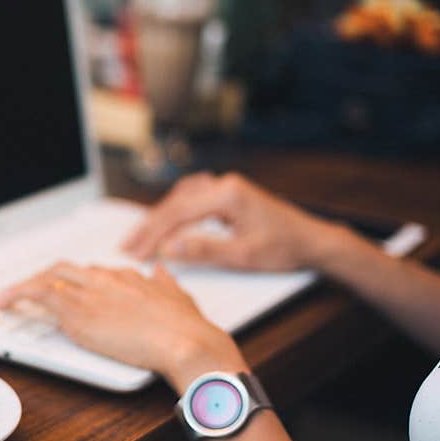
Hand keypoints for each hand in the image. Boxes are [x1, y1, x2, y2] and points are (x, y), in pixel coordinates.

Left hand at [0, 262, 246, 394]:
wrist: (184, 340)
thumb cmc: (187, 328)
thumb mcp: (178, 297)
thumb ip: (165, 283)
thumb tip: (160, 270)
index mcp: (128, 276)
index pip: (93, 273)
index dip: (77, 282)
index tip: (69, 290)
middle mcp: (105, 278)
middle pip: (66, 270)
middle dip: (47, 279)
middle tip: (34, 292)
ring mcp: (88, 292)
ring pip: (48, 277)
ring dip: (26, 287)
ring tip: (8, 298)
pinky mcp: (76, 310)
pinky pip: (37, 293)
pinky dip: (16, 294)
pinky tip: (3, 302)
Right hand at [122, 172, 344, 270]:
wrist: (312, 240)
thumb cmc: (283, 249)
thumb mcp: (242, 256)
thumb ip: (203, 250)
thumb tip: (167, 249)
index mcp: (227, 194)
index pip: (177, 213)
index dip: (152, 234)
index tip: (134, 252)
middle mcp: (223, 184)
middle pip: (174, 203)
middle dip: (149, 227)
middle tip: (127, 247)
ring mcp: (225, 186)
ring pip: (180, 199)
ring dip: (158, 219)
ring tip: (139, 238)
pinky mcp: (227, 194)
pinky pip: (191, 199)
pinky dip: (173, 212)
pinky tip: (164, 223)